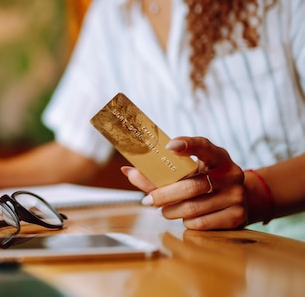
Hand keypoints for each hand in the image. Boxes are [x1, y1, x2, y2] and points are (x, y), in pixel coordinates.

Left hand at [121, 136, 246, 229]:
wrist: (241, 198)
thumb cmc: (205, 180)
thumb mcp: (190, 171)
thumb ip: (160, 171)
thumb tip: (127, 170)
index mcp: (218, 156)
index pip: (203, 146)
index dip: (187, 145)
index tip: (169, 146)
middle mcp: (231, 173)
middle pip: (191, 186)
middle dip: (163, 195)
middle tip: (147, 200)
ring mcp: (236, 196)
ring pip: (192, 207)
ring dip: (171, 211)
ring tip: (165, 209)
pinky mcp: (237, 217)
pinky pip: (201, 223)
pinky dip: (186, 222)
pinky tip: (185, 217)